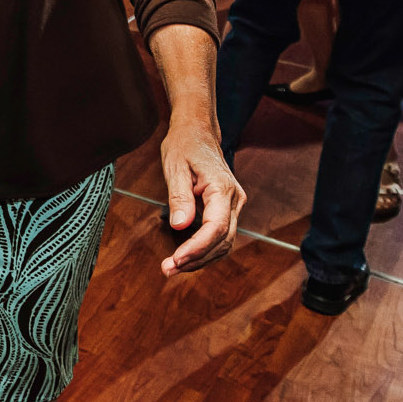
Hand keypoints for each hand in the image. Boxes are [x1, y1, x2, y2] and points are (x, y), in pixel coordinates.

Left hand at [159, 119, 243, 276]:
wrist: (198, 131)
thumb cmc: (185, 145)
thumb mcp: (175, 167)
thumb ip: (179, 197)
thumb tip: (180, 226)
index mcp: (223, 188)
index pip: (216, 228)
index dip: (197, 247)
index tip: (176, 259)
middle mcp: (234, 199)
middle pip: (222, 240)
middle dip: (196, 259)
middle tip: (167, 269)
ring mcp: (233, 205)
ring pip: (224, 243)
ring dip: (200, 259)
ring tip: (172, 267)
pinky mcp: (226, 209)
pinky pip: (220, 236)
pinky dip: (204, 250)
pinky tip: (185, 257)